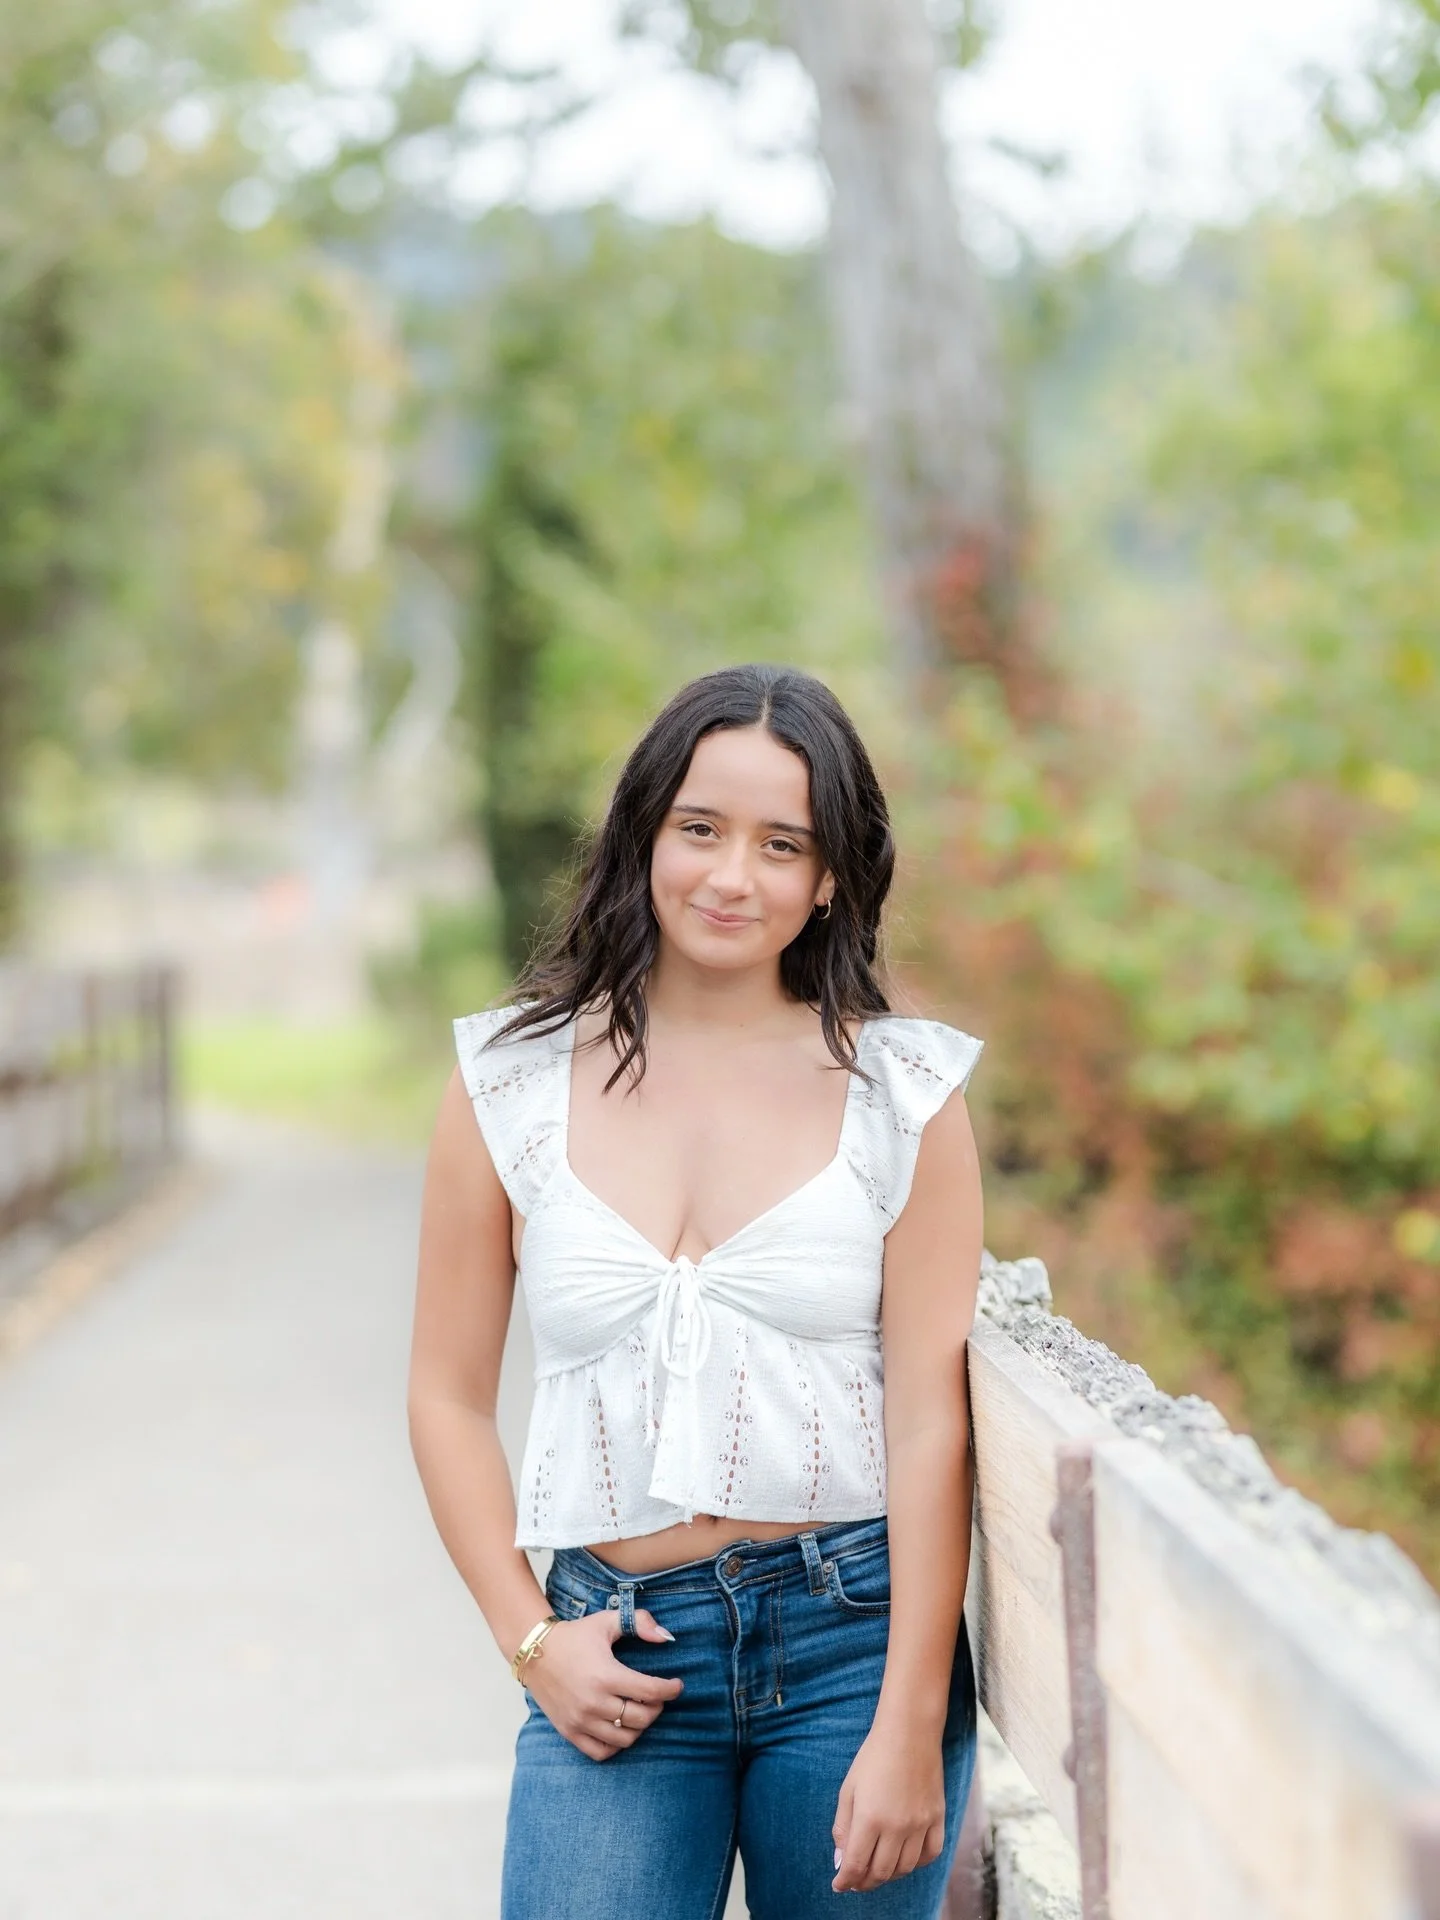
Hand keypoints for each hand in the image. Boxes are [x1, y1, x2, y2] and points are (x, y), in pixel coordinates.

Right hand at [522, 1607, 681, 1761]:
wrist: (535, 1652)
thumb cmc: (574, 1636)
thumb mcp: (606, 1621)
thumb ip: (639, 1622)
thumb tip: (666, 1636)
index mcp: (606, 1675)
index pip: (650, 1691)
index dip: (670, 1690)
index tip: (677, 1685)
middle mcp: (594, 1702)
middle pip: (641, 1718)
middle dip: (656, 1708)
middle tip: (656, 1697)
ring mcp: (581, 1720)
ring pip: (624, 1738)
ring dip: (639, 1727)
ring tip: (639, 1711)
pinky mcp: (570, 1732)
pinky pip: (601, 1752)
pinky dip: (616, 1745)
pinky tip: (620, 1728)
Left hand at [831, 1723, 945, 1893]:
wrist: (909, 1733)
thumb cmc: (873, 1757)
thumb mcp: (848, 1788)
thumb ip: (842, 1827)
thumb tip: (840, 1861)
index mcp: (870, 1818)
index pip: (856, 1865)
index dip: (845, 1880)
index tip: (839, 1885)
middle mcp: (897, 1826)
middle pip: (880, 1872)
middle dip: (864, 1882)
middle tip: (856, 1881)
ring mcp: (920, 1824)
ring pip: (905, 1868)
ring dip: (888, 1875)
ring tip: (877, 1869)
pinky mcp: (938, 1818)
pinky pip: (930, 1855)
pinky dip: (916, 1863)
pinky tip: (904, 1857)